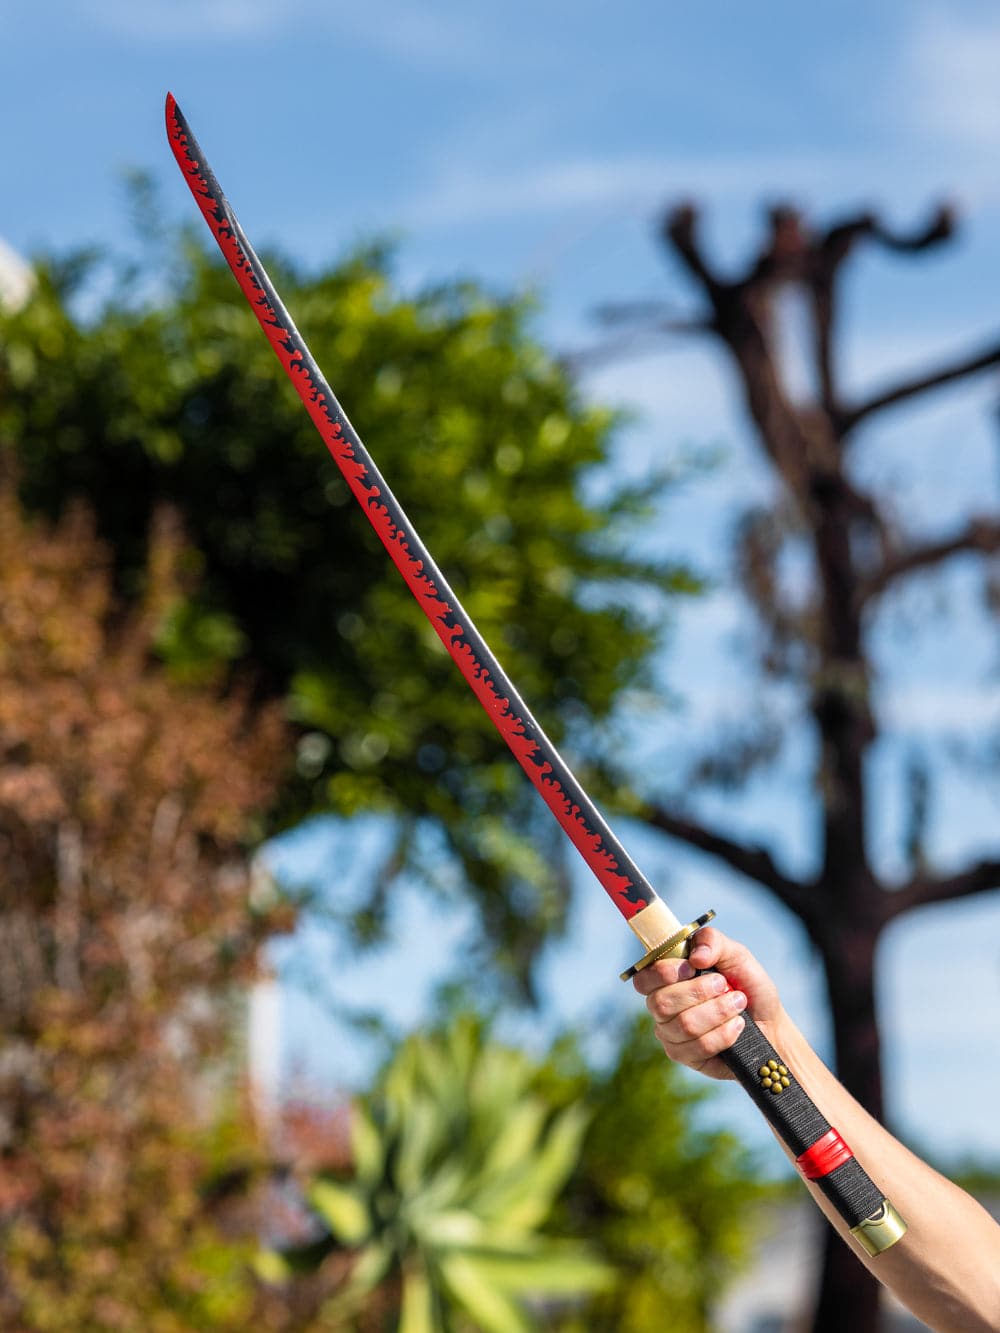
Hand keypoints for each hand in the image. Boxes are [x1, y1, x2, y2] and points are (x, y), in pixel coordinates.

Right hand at [632, 926, 783, 1079]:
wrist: (770, 1023)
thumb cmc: (748, 986)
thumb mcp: (736, 955)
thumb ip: (713, 942)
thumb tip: (695, 956)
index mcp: (667, 979)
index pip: (643, 979)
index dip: (663, 973)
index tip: (692, 968)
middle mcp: (663, 1007)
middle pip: (661, 1003)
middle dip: (699, 993)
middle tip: (725, 986)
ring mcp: (671, 1034)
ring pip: (683, 1026)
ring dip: (717, 1012)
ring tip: (737, 1005)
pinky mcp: (686, 1056)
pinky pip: (699, 1047)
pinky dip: (724, 1034)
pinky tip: (737, 1026)